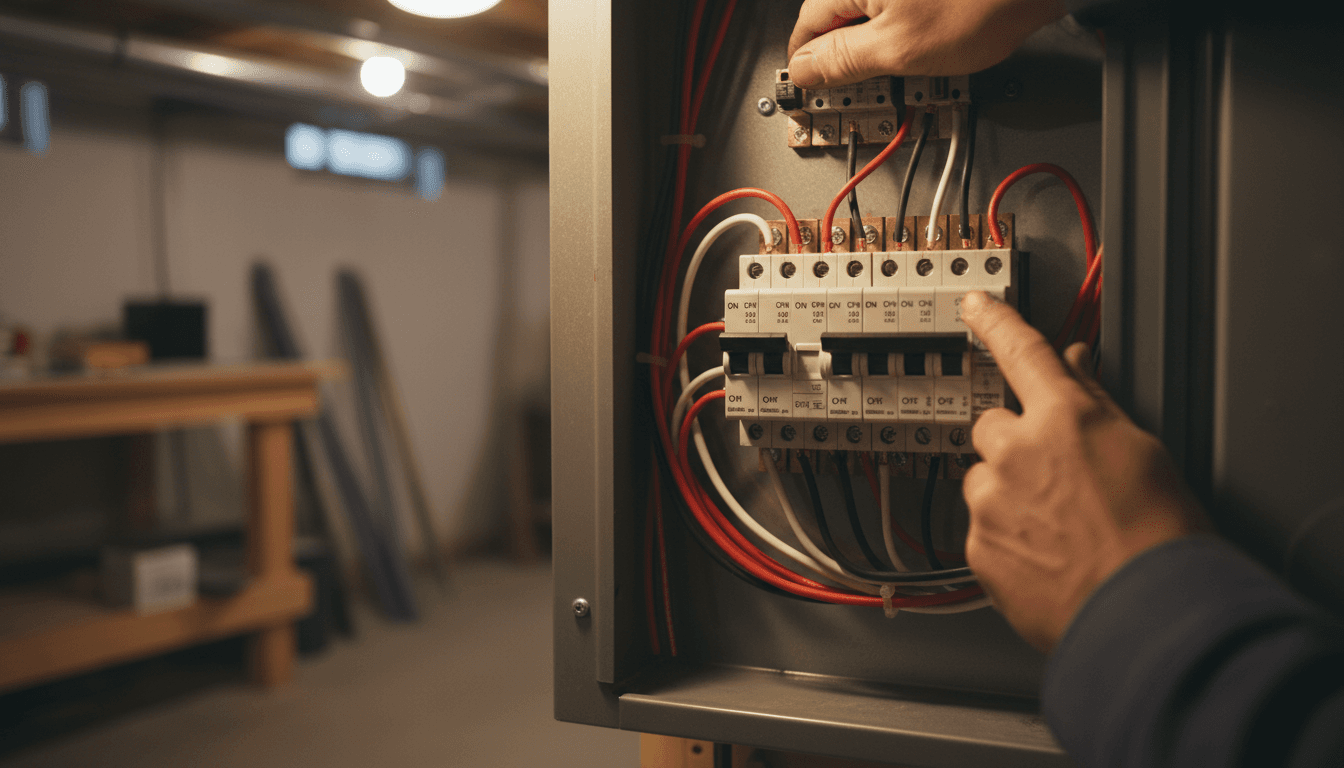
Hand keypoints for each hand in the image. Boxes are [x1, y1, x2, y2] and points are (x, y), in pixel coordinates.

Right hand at [786, 0, 1066, 87]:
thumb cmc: (983, 2)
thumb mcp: (899, 48)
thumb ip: (842, 60)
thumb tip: (802, 70)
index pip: (804, 30)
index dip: (808, 68)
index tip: (815, 93)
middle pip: (836, 20)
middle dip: (848, 56)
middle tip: (866, 87)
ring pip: (870, 14)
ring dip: (879, 45)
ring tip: (909, 64)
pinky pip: (899, 7)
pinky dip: (907, 29)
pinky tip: (931, 43)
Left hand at [959, 291, 1200, 652]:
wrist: (1146, 612)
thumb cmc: (1160, 537)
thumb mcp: (1143, 451)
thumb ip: (1096, 402)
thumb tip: (1076, 366)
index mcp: (1066, 418)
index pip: (1023, 351)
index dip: (995, 321)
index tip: (974, 303)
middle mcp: (1019, 452)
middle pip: (992, 427)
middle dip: (1017, 445)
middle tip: (1060, 481)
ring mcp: (993, 501)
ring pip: (984, 481)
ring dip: (1009, 495)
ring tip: (1060, 529)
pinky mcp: (978, 547)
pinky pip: (982, 529)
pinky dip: (1006, 539)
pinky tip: (1047, 556)